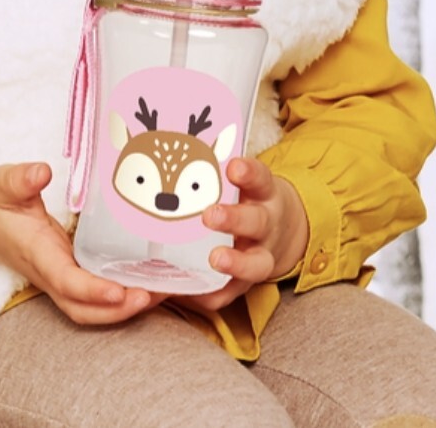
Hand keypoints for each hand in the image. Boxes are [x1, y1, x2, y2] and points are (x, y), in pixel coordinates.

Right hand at [0, 162, 155, 324]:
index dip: (93, 290)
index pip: (66, 281)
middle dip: (116, 310)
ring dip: (122, 308)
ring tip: (160, 292)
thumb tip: (41, 172)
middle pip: (83, 308)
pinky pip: (93, 294)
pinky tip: (146, 281)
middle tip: (152, 295)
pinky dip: (119, 296)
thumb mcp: (3, 183)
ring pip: (89, 307)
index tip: (119, 291)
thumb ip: (21, 179)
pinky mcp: (66, 271)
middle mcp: (49, 272)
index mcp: (37, 253)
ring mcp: (58, 276)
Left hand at [174, 158, 310, 313]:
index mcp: (262, 193)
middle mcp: (267, 224)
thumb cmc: (245, 197)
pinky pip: (234, 294)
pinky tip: (195, 295)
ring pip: (256, 263)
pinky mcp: (250, 283)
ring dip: (235, 262)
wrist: (281, 231)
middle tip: (209, 215)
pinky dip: (216, 295)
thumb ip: (213, 168)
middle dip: (234, 219)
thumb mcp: (243, 180)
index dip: (248, 173)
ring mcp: (263, 255)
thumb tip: (154, 140)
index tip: (233, 167)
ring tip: (214, 258)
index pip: (260, 178)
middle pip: (256, 221)